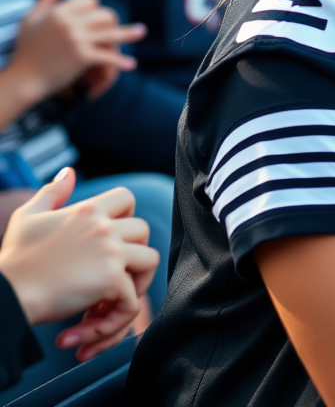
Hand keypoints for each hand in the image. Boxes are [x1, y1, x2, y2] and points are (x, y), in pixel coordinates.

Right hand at [0, 168, 159, 361]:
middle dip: (133, 254)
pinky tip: (83, 331)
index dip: (125, 216)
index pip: (126, 197)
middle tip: (110, 277)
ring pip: (150, 261)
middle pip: (143, 230)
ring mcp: (110, 252)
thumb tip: (69, 172)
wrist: (3, 296)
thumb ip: (52, 192)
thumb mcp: (28, 217)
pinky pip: (132, 301)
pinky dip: (116, 320)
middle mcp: (104, 227)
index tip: (110, 239)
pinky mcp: (110, 280)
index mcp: (87, 210)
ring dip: (134, 284)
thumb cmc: (13, 261)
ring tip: (106, 303)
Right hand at [6, 0, 145, 104]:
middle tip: (113, 29)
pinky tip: (131, 64)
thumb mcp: (33, 16)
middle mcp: (70, 23)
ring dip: (129, 34)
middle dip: (110, 22)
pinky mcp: (82, 57)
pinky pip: (107, 56)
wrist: (23, 80)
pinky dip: (120, 61)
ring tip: (141, 32)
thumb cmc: (27, 48)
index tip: (95, 17)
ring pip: (111, 33)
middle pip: (104, 15)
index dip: (94, 8)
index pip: (90, 0)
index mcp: (59, 11)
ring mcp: (77, 40)